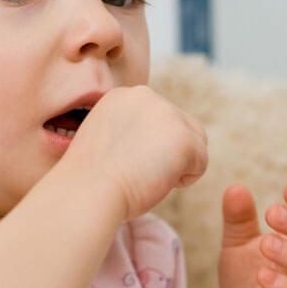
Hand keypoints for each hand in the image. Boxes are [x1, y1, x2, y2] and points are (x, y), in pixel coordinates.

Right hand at [65, 86, 207, 220]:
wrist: (86, 192)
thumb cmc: (89, 180)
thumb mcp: (105, 140)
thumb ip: (130, 131)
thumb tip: (156, 144)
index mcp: (123, 95)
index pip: (158, 118)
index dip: (151, 146)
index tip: (128, 163)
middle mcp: (146, 96)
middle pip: (181, 125)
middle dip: (169, 153)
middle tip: (139, 173)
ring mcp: (167, 114)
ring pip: (195, 142)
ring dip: (178, 164)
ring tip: (148, 177)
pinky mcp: (183, 138)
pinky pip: (200, 163)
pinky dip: (185, 180)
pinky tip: (156, 182)